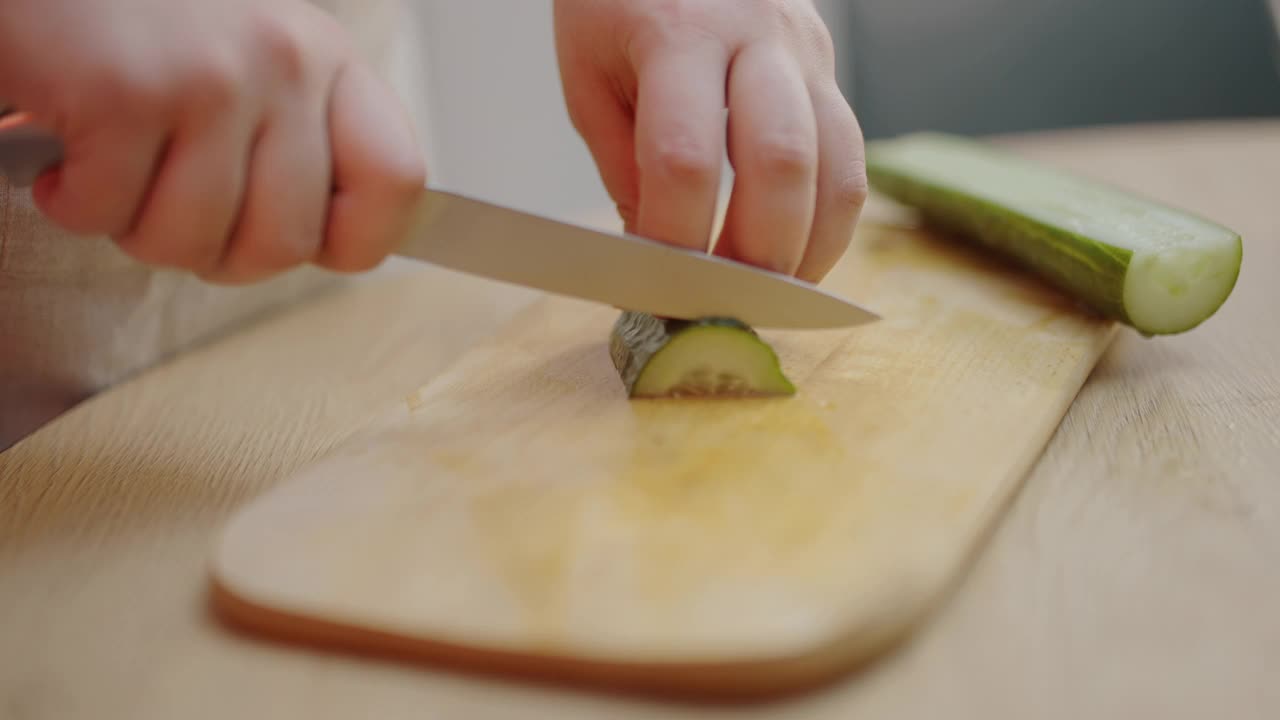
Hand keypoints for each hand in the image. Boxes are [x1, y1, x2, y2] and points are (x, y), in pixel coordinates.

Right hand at [0, 0, 424, 283]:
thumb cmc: (138, 22)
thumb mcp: (250, 62)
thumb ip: (296, 141)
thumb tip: (324, 244)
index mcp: (326, 60)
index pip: (396, 181)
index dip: (352, 239)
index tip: (304, 240)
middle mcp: (285, 62)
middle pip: (285, 243)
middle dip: (216, 255)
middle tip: (171, 208)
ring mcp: (211, 76)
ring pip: (193, 242)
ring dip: (136, 230)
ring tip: (114, 172)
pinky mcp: (126, 91)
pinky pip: (108, 214)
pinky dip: (72, 203)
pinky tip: (65, 152)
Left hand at [553, 0, 865, 282]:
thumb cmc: (618, 1)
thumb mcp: (590, 76)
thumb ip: (626, 168)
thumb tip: (661, 259)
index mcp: (677, 31)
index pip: (685, 158)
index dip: (673, 238)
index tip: (654, 285)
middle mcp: (757, 35)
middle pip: (781, 164)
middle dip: (756, 254)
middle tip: (724, 303)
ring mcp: (807, 50)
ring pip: (841, 167)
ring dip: (811, 250)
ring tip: (772, 294)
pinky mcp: (830, 67)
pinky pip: (851, 158)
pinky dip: (829, 221)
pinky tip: (796, 252)